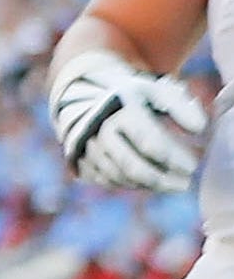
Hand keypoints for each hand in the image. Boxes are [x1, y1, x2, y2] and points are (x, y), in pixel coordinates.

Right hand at [55, 54, 209, 191]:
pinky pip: (104, 180)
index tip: (193, 166)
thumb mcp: (158, 93)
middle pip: (132, 166)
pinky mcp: (79, 159)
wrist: (86, 97)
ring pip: (118, 177)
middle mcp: (99, 130)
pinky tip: (147, 182)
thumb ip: (182, 108)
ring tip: (169, 184)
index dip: (174, 158)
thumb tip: (199, 130)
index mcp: (121, 110)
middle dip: (161, 179)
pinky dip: (128, 184)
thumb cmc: (133, 98)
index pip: (150, 142)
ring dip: (147, 185)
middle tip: (183, 184)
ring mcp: (86, 147)